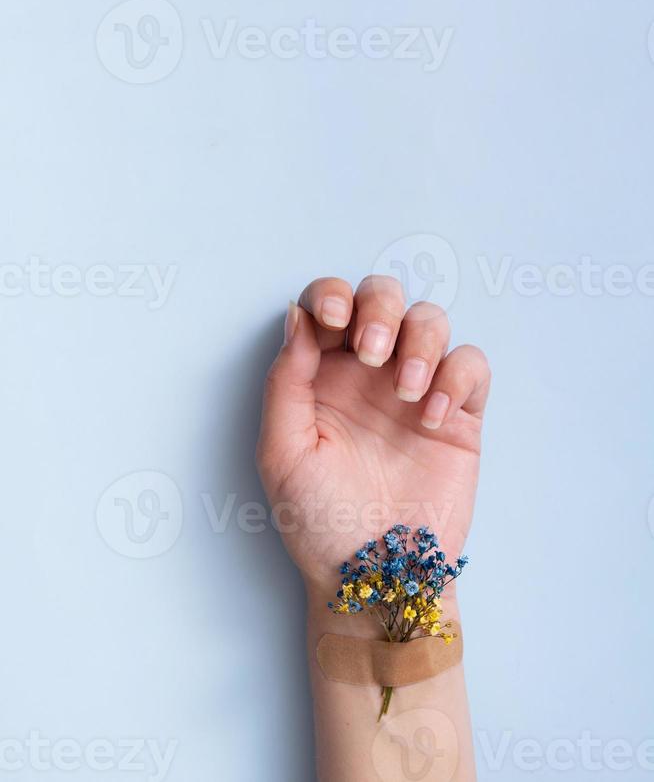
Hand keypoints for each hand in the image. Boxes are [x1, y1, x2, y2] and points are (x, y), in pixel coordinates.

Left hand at [257, 275, 490, 597]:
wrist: (374, 576)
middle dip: (380, 309)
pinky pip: (471, 365)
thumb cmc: (318, 519)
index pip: (329, 304)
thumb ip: (286, 382)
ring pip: (431, 320)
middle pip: (383, 296)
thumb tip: (296, 316)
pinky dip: (457, 376)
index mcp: (322, 372)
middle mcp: (370, 372)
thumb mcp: (282, 452)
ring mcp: (417, 389)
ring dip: (421, 341)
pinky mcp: (460, 415)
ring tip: (407, 393)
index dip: (332, 294)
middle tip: (371, 355)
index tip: (333, 320)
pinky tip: (434, 417)